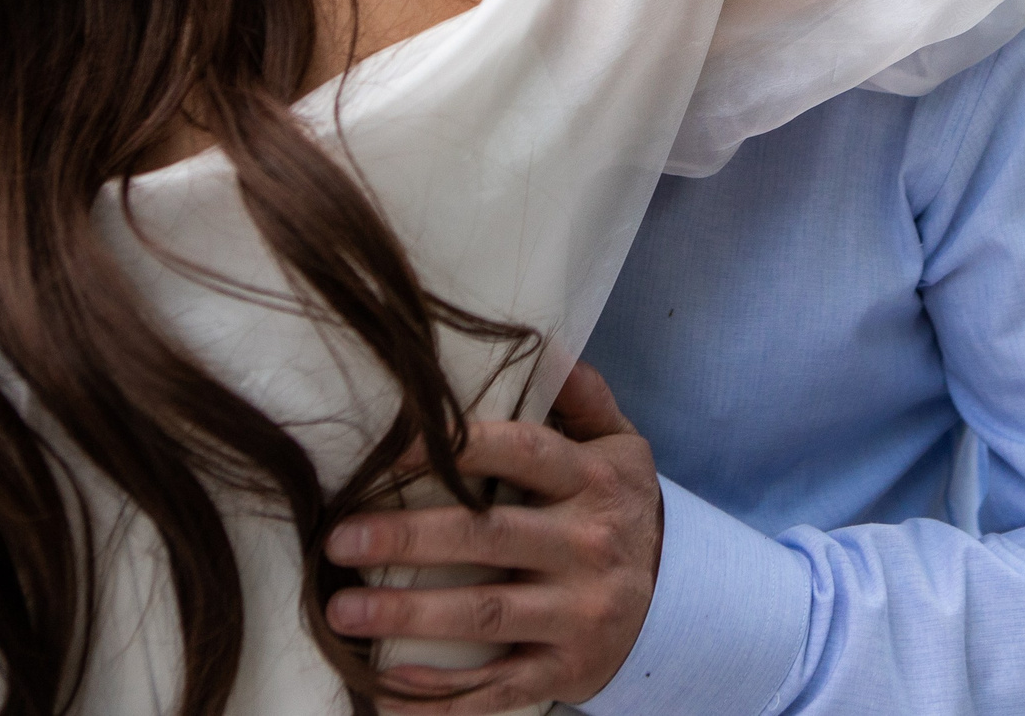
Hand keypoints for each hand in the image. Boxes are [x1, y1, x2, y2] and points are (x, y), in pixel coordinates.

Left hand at [325, 362, 661, 712]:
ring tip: (342, 610)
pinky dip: (440, 696)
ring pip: (485, 614)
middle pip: (488, 537)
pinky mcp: (568, 669)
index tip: (385, 452)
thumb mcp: (621, 446)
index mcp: (595, 480)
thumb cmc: (623, 511)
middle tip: (339, 539)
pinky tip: (385, 690)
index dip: (452, 447)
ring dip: (408, 614)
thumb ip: (582, 397)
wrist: (684, 603)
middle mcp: (589, 545)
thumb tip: (545, 344)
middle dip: (407, 539)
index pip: (520, 452)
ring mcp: (580, 613)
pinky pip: (497, 686)